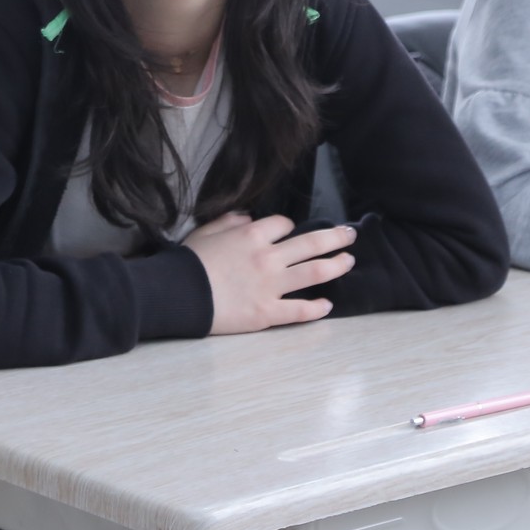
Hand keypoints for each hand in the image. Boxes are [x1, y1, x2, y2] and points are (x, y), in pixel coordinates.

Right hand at [183, 212, 355, 334]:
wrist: (178, 294)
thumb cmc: (188, 262)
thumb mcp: (205, 232)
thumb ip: (228, 221)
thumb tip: (246, 217)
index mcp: (252, 235)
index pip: (284, 225)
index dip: (289, 227)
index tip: (291, 232)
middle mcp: (268, 257)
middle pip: (311, 243)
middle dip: (335, 237)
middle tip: (351, 235)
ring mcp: (271, 286)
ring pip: (315, 272)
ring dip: (337, 265)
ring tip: (349, 261)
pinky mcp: (268, 312)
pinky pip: (300, 310)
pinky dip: (317, 307)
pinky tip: (328, 305)